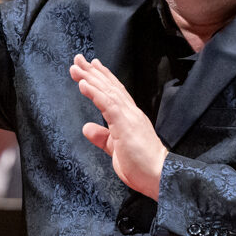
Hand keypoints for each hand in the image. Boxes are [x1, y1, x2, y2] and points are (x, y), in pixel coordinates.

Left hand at [70, 54, 167, 199]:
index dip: (103, 78)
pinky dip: (95, 93)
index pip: (115, 93)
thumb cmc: (141, 166)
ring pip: (108, 91)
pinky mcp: (126, 125)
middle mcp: (131, 113)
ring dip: (90, 78)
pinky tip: (83, 84)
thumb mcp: (115, 150)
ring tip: (76, 66)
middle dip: (92, 72)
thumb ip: (102, 137)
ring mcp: (129, 117)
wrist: (160, 176)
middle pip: (109, 87)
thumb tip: (87, 128)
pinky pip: (108, 104)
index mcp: (130, 118)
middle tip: (77, 58)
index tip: (91, 66)